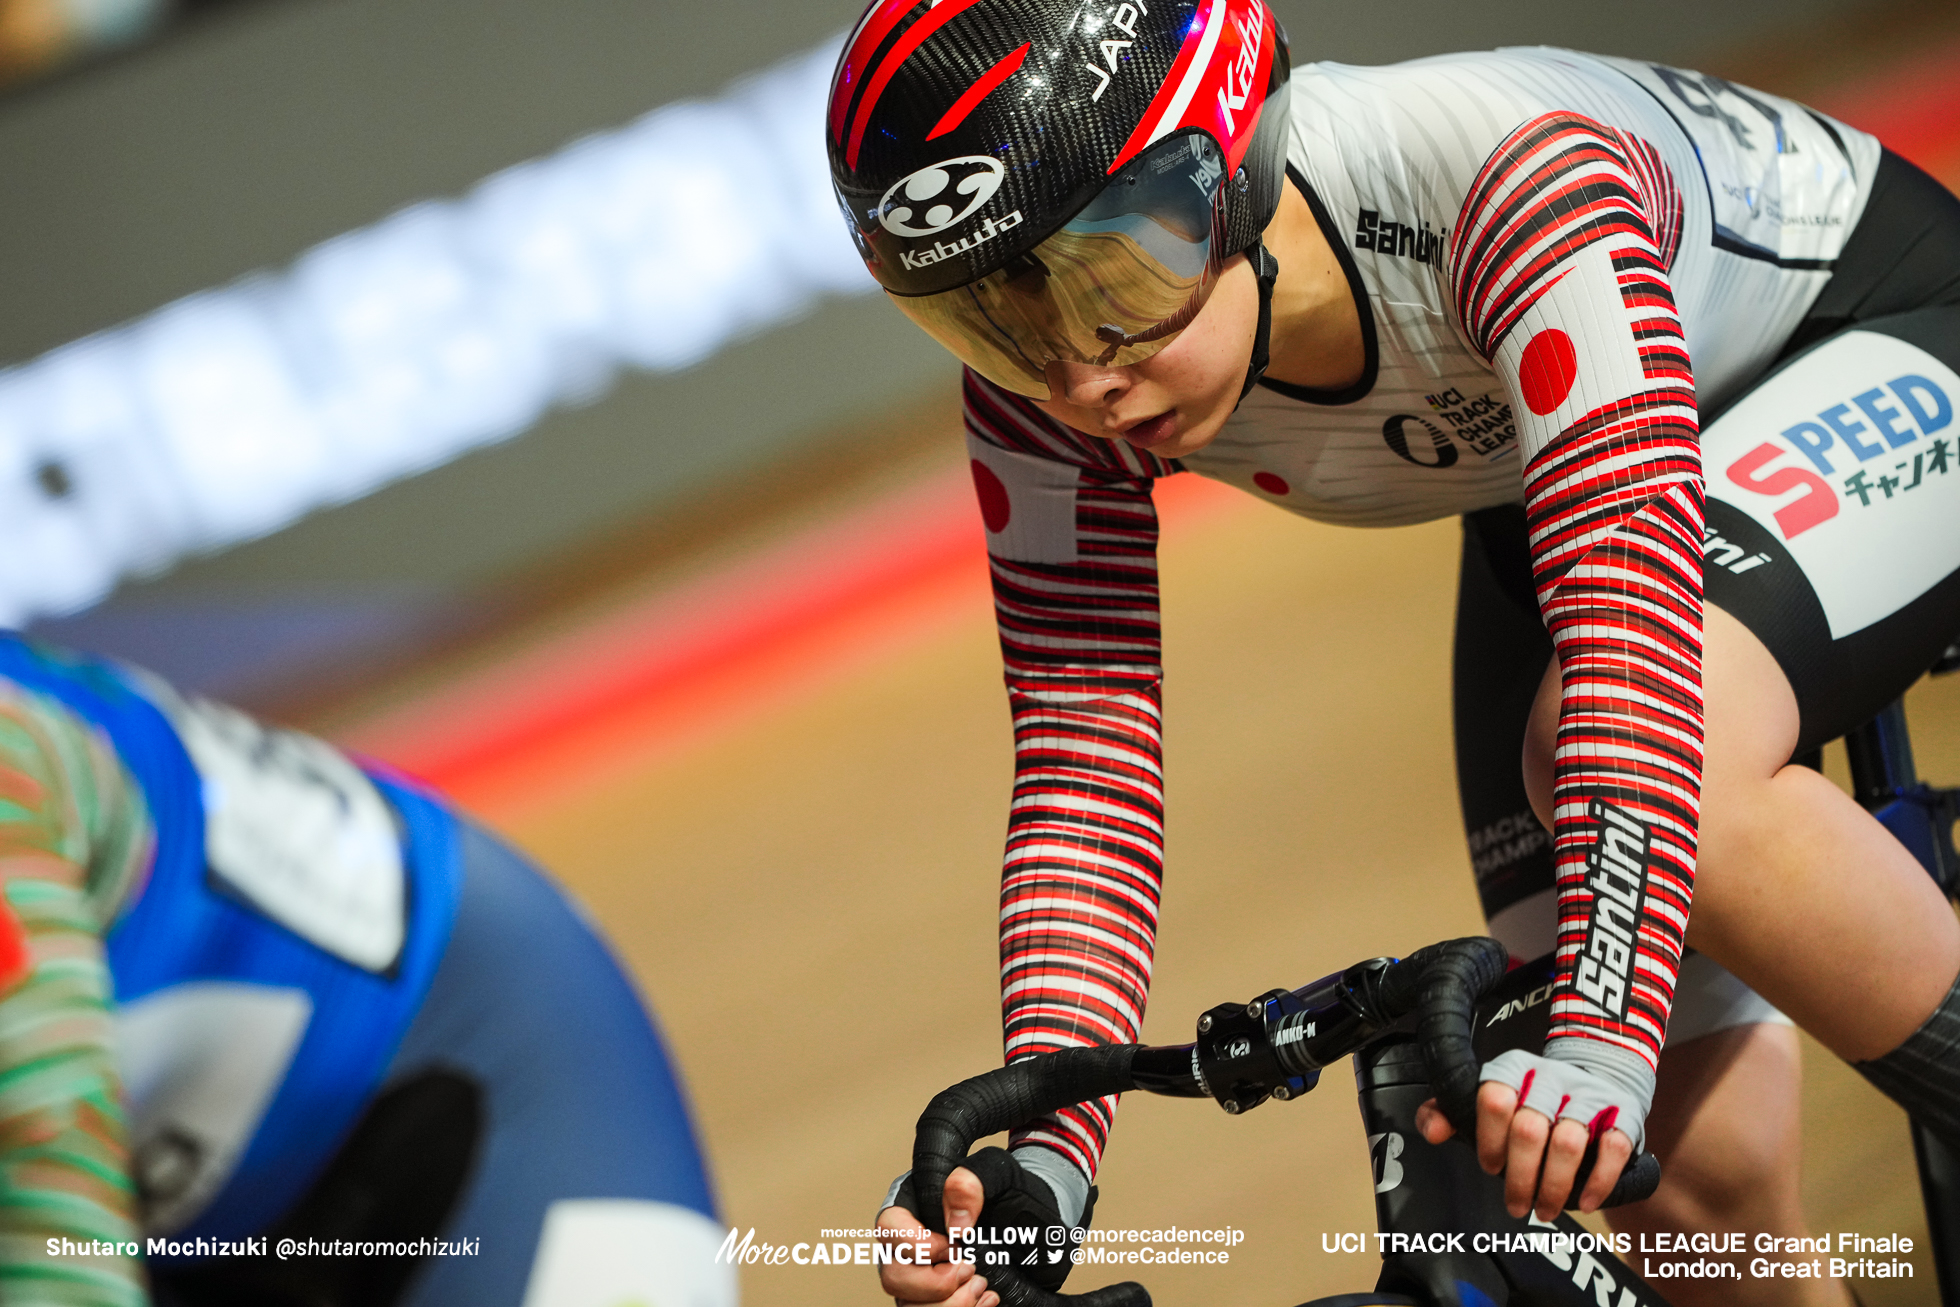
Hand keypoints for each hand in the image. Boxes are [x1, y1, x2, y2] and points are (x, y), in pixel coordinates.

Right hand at [875, 1166, 998, 1306]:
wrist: (1036, 1231)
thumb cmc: (1011, 1199)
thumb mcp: (998, 1176)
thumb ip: (969, 1184)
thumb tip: (954, 1224)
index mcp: (914, 1206)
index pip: (889, 1226)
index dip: (918, 1243)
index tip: (954, 1246)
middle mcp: (907, 1246)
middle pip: (893, 1277)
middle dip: (935, 1284)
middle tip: (970, 1270)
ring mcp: (918, 1279)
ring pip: (909, 1306)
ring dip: (950, 1305)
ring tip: (981, 1286)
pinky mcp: (934, 1300)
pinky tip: (985, 1300)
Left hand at [1416, 1082, 1633, 1218]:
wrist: (1597, 1070)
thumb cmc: (1533, 1096)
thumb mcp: (1489, 1096)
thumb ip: (1449, 1111)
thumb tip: (1433, 1132)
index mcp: (1513, 1070)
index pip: (1494, 1099)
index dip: (1489, 1140)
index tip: (1491, 1166)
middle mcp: (1550, 1078)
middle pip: (1529, 1129)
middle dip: (1519, 1177)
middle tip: (1516, 1204)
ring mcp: (1589, 1096)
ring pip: (1568, 1143)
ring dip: (1554, 1187)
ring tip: (1545, 1210)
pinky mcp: (1622, 1114)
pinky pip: (1612, 1149)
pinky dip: (1598, 1182)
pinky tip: (1584, 1202)